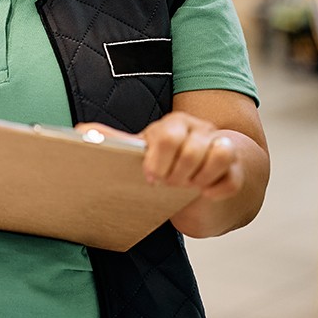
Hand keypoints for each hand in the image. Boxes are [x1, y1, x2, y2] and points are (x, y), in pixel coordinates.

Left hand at [78, 115, 243, 201]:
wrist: (200, 174)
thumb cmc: (165, 162)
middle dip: (178, 173)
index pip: (166, 135)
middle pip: (193, 148)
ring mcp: (220, 145)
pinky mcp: (236, 167)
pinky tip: (205, 193)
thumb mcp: (141, 151)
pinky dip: (217, 190)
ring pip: (219, 155)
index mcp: (171, 124)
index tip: (151, 178)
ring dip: (199, 179)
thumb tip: (81, 130)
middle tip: (169, 184)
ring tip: (187, 186)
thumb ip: (113, 141)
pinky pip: (232, 178)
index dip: (158, 161)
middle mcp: (198, 129)